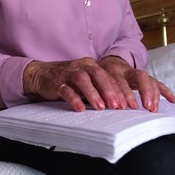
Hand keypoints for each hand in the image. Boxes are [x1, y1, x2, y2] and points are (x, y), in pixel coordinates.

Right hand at [23, 56, 174, 111]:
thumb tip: (121, 105)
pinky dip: (73, 98)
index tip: (132, 105)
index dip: (122, 90)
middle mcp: (83, 66)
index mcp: (93, 66)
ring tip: (102, 107)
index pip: (111, 77)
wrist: (42, 74)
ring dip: (93, 93)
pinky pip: (66, 89)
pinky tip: (80, 108)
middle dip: (111, 91)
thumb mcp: (88, 82)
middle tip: (120, 106)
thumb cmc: (69, 80)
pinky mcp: (57, 82)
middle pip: (100, 75)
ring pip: (83, 80)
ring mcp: (69, 73)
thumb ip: (101, 89)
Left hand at [99, 56, 174, 111]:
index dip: (121, 93)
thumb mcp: (93, 80)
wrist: (107, 63)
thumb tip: (94, 105)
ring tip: (153, 109)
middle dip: (143, 92)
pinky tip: (173, 100)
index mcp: (112, 69)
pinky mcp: (145, 78)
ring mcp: (138, 73)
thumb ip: (96, 90)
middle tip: (145, 107)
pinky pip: (157, 83)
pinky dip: (166, 92)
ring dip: (153, 94)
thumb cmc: (99, 76)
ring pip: (149, 80)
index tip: (122, 106)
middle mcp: (127, 69)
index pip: (118, 80)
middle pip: (139, 77)